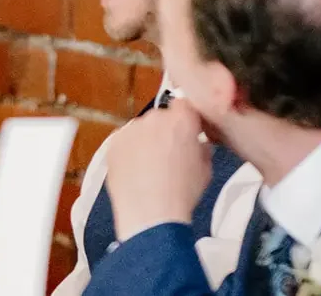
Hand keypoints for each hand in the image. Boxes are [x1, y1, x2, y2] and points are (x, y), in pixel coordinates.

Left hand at [104, 97, 213, 240]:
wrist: (151, 214)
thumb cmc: (183, 193)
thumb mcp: (206, 170)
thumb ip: (201, 148)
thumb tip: (196, 144)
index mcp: (182, 120)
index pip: (184, 105)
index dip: (186, 120)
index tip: (186, 135)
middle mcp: (155, 117)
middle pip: (161, 117)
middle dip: (164, 132)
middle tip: (167, 155)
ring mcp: (131, 129)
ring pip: (141, 130)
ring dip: (145, 141)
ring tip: (148, 168)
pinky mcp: (113, 143)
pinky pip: (124, 142)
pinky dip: (128, 153)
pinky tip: (133, 172)